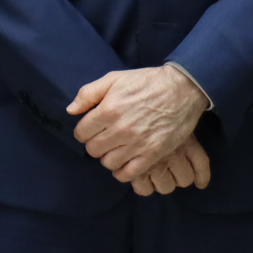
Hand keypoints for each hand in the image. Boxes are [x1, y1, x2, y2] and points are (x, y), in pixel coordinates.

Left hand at [68, 64, 209, 185]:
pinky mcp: (153, 153)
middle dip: (95, 145)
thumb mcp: (114, 79)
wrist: (182, 89)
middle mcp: (120, 129)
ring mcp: (137, 143)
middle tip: (104, 139)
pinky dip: (123, 172)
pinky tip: (124, 163)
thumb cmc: (145, 82)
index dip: (84, 132)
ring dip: (109, 157)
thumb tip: (71, 111)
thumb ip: (88, 94)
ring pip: (108, 163)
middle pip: (93, 150)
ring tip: (116, 149)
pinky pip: (129, 173)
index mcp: (108, 110)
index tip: (92, 130)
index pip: (81, 133)